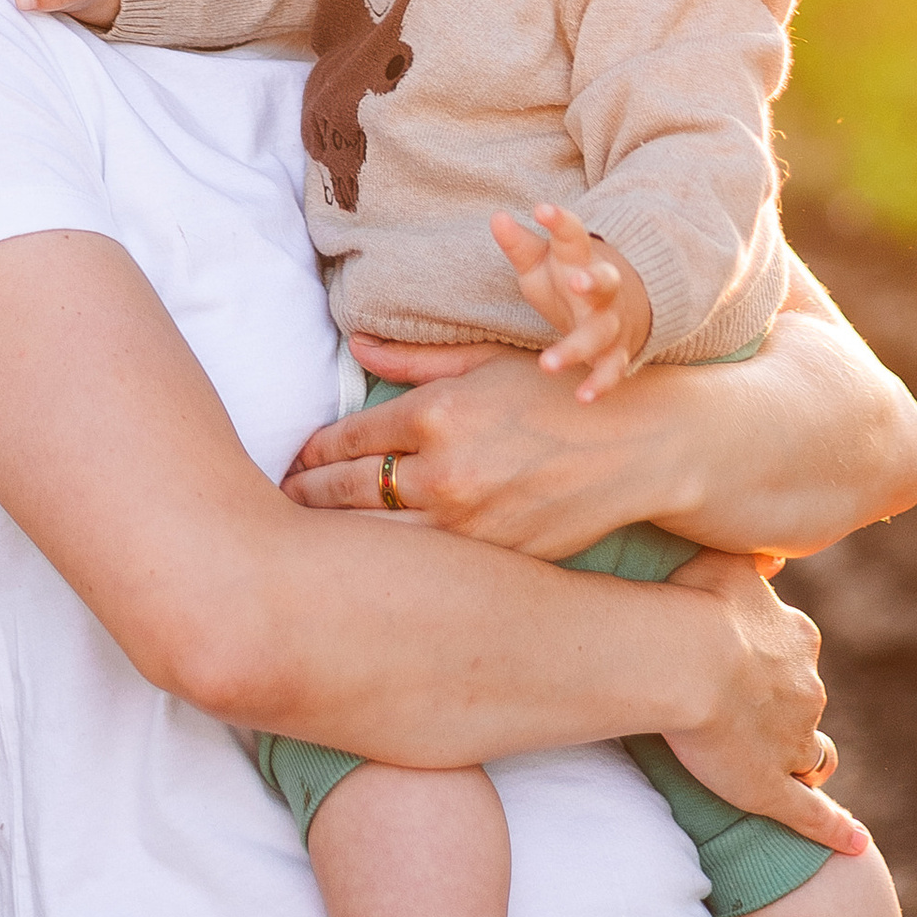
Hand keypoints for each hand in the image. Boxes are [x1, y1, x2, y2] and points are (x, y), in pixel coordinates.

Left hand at [284, 341, 659, 551]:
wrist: (637, 447)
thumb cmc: (555, 394)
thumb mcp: (484, 362)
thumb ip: (414, 360)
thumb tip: (356, 346)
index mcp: (437, 414)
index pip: (346, 441)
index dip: (310, 454)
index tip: (294, 462)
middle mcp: (444, 471)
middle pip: (345, 493)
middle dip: (304, 499)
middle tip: (279, 506)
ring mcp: (468, 525)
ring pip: (372, 542)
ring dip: (332, 540)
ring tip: (303, 543)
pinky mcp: (491, 561)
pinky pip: (422, 571)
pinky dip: (387, 568)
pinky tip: (364, 570)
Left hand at [493, 203, 651, 402]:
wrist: (622, 308)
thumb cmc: (567, 280)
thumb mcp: (542, 260)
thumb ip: (520, 243)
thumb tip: (496, 216)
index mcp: (580, 258)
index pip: (573, 235)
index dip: (559, 221)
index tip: (541, 208)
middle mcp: (602, 289)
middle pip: (604, 281)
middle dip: (593, 281)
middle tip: (577, 281)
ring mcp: (611, 322)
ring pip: (601, 333)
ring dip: (577, 348)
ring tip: (547, 364)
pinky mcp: (615, 353)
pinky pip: (611, 370)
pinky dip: (599, 384)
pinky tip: (582, 397)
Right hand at [656, 551, 867, 854]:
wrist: (685, 659)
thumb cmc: (691, 602)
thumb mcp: (724, 559)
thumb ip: (751, 557)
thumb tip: (775, 554)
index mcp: (794, 638)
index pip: (794, 651)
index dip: (774, 660)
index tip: (746, 662)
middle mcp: (806, 689)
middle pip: (805, 703)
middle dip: (785, 710)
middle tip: (744, 714)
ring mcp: (794, 741)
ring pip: (813, 754)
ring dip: (804, 759)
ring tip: (784, 768)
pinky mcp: (775, 788)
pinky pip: (813, 813)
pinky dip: (837, 829)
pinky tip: (855, 843)